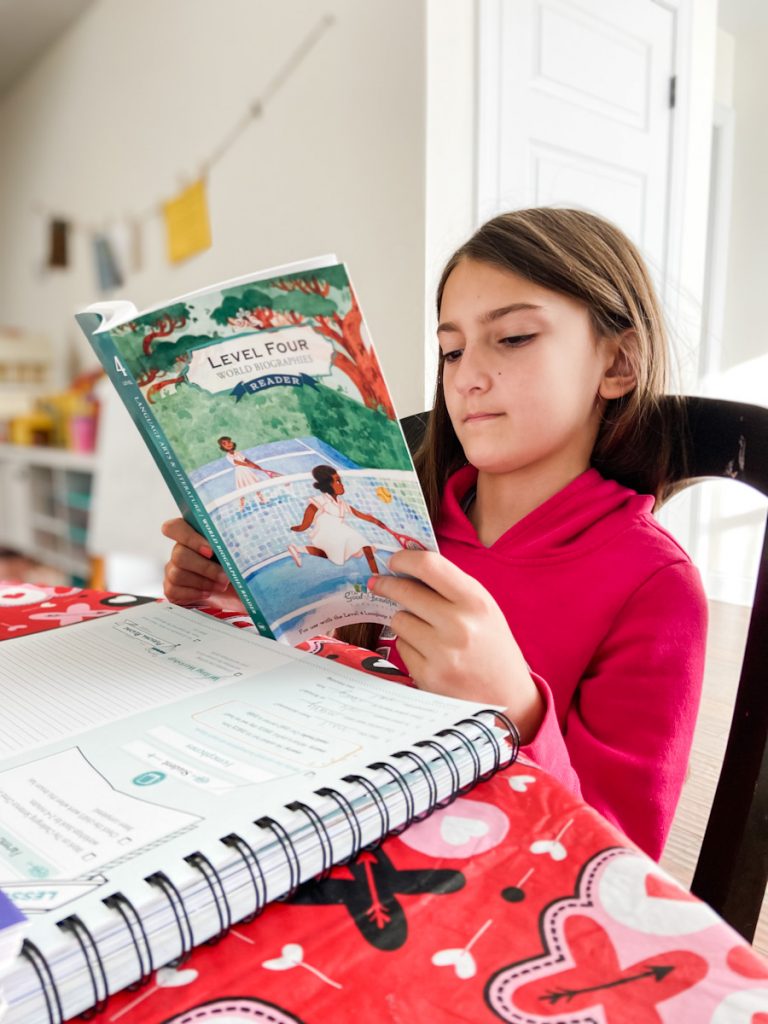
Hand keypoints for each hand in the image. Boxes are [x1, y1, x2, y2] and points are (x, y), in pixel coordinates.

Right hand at [161, 518, 243, 609]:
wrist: (234, 589)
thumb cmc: (234, 566)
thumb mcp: (235, 552)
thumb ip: (230, 544)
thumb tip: (238, 543)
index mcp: (191, 534)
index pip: (175, 527)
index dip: (190, 538)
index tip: (211, 551)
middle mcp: (179, 550)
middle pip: (179, 554)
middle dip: (205, 568)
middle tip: (225, 577)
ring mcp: (172, 569)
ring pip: (177, 574)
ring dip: (203, 582)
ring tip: (221, 585)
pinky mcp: (172, 588)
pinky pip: (174, 590)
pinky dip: (194, 593)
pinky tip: (208, 592)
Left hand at [368, 550, 544, 742]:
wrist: (507, 697)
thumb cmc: (491, 646)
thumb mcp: (483, 609)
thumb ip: (451, 587)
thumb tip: (407, 567)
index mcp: (475, 601)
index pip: (430, 565)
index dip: (405, 559)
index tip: (394, 560)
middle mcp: (459, 625)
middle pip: (405, 591)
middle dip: (387, 584)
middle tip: (379, 582)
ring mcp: (442, 652)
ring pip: (399, 619)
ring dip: (404, 619)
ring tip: (424, 629)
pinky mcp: (428, 675)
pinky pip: (402, 647)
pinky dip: (409, 646)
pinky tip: (428, 652)